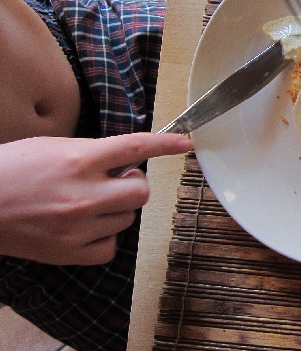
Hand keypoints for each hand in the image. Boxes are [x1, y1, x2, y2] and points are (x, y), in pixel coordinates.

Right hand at [0, 133, 192, 264]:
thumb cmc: (11, 169)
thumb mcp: (53, 147)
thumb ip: (92, 153)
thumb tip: (125, 160)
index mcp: (79, 159)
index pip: (135, 147)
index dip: (165, 145)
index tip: (185, 144)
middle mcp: (83, 194)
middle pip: (141, 191)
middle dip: (133, 184)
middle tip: (114, 180)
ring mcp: (77, 227)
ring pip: (128, 218)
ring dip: (117, 209)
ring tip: (88, 203)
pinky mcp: (68, 253)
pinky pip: (111, 246)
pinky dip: (105, 237)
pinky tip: (86, 227)